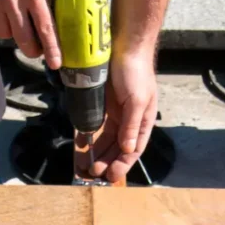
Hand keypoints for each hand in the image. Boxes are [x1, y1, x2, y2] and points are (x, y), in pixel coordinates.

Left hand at [91, 49, 158, 182]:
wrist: (124, 47)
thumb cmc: (136, 73)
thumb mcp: (136, 101)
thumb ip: (131, 126)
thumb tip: (128, 149)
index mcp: (142, 122)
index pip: (134, 150)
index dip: (123, 164)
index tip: (111, 176)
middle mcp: (130, 121)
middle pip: (118, 148)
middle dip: (107, 162)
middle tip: (93, 174)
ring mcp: (117, 114)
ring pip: (106, 140)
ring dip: (98, 154)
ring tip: (87, 166)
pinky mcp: (104, 106)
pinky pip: (96, 127)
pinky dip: (90, 138)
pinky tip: (82, 146)